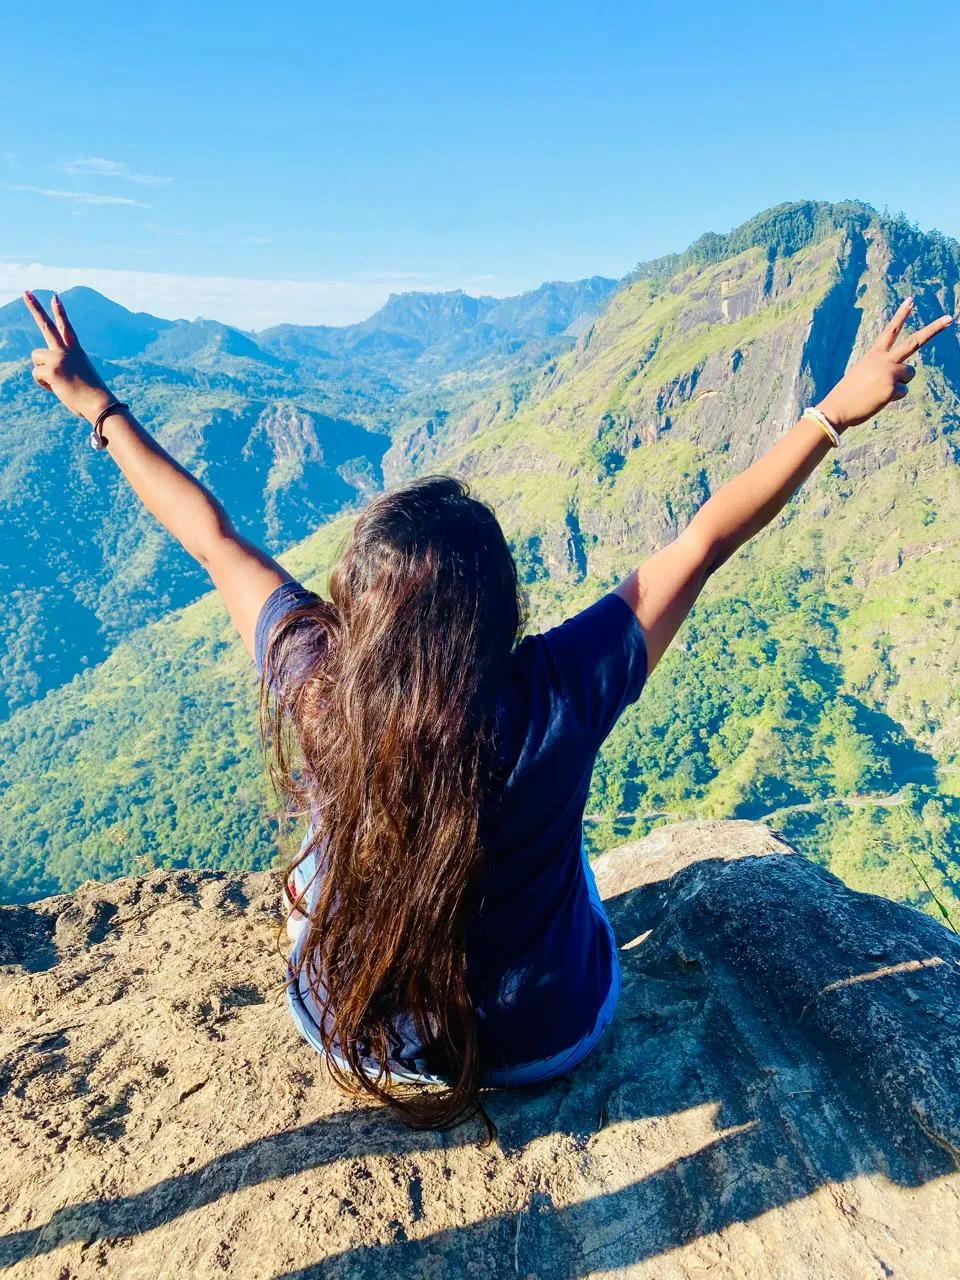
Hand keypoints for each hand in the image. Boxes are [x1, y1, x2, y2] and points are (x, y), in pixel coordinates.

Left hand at [24, 291, 114, 422]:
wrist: (100, 403)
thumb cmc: (92, 397)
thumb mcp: (79, 378)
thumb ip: (63, 369)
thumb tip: (44, 374)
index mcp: (77, 352)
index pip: (67, 328)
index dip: (60, 312)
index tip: (55, 297)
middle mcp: (67, 351)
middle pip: (47, 325)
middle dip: (36, 308)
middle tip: (26, 293)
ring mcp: (59, 358)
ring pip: (36, 358)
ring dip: (42, 371)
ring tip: (59, 382)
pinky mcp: (51, 369)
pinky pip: (36, 374)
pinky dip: (44, 384)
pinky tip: (58, 388)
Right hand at [817, 297, 954, 431]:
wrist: (837, 408)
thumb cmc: (848, 393)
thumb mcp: (864, 374)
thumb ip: (884, 370)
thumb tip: (904, 378)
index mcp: (874, 354)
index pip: (891, 330)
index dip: (901, 315)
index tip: (911, 300)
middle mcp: (884, 360)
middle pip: (914, 342)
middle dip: (934, 329)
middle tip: (950, 318)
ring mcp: (889, 373)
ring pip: (910, 373)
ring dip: (900, 382)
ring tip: (880, 389)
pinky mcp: (892, 389)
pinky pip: (903, 391)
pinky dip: (893, 397)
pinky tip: (877, 399)